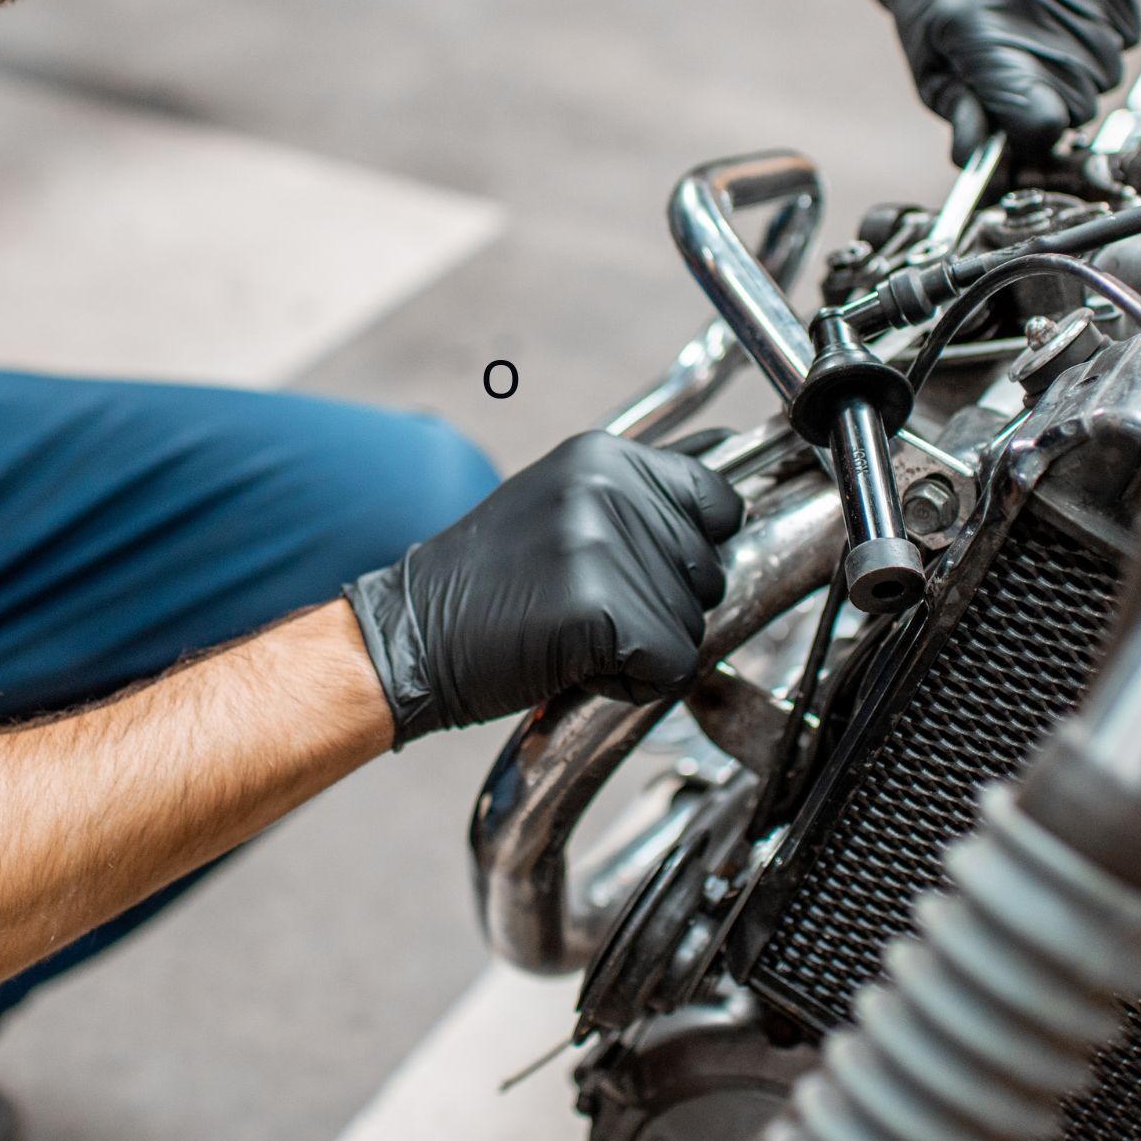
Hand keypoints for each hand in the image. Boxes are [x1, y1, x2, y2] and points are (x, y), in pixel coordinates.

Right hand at [345, 431, 745, 744]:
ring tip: (572, 633)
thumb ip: (637, 498)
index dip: (695, 551)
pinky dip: (633, 684)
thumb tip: (732, 488)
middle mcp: (611, 488)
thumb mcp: (559, 508)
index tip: (648, 573)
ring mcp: (607, 544)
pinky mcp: (604, 607)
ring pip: (693, 624)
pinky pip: (672, 666)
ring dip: (643, 648)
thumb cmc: (484, 585)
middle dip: (662, 606)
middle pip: (710, 571)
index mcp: (603, 455)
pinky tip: (575, 665)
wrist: (408, 636)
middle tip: (584, 608)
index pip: (719, 500)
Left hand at [866, 0, 1140, 163]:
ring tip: (1042, 37)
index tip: (1021, 124)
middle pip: (1083, 98)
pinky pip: (1129, 25)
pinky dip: (1106, 31)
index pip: (1042, 118)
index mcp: (980, 31)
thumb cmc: (932, 1)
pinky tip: (1064, 12)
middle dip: (1057, 100)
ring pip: (1112, 66)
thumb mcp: (930, 69)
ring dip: (1083, 66)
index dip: (1034, 133)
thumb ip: (963, 119)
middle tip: (1026, 73)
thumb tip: (984, 166)